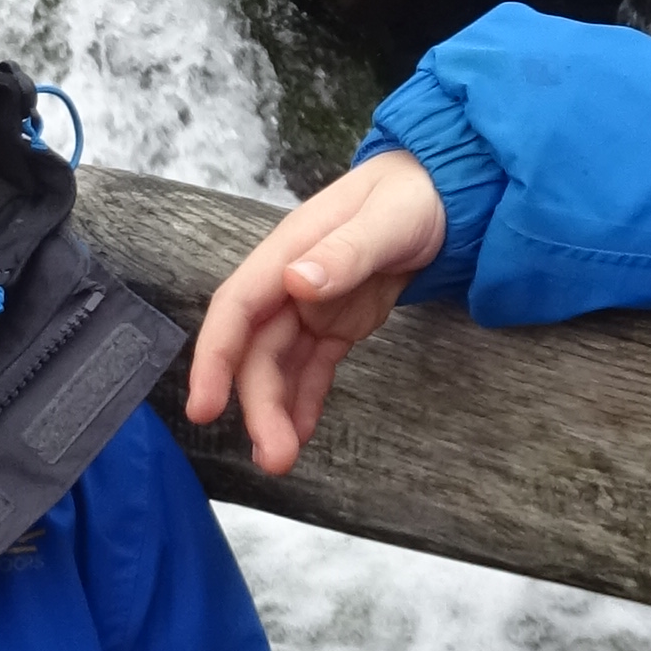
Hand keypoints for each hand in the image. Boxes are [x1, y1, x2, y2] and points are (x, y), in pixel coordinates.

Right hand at [187, 151, 446, 476]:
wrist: (446, 190)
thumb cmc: (414, 194)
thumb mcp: (387, 220)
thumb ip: (344, 252)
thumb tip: (294, 282)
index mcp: (289, 252)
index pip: (237, 308)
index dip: (214, 357)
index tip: (204, 406)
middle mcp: (290, 283)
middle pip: (257, 350)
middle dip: (258, 404)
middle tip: (273, 458)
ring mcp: (312, 305)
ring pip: (280, 366)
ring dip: (276, 411)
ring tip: (282, 460)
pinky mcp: (337, 323)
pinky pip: (312, 368)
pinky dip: (304, 401)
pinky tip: (301, 435)